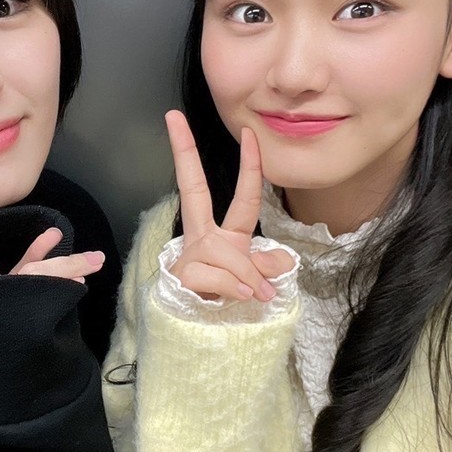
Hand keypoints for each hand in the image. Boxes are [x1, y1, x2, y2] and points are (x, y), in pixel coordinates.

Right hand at [165, 110, 293, 300]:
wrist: (197, 335)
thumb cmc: (225, 303)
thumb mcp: (254, 283)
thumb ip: (266, 267)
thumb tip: (277, 262)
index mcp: (224, 234)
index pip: (241, 196)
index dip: (249, 166)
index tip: (248, 132)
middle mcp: (203, 237)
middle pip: (193, 189)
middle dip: (185, 153)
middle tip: (173, 116)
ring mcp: (191, 255)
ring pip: (226, 251)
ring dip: (246, 276)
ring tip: (255, 295)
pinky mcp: (182, 276)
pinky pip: (216, 276)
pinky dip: (231, 287)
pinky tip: (237, 296)